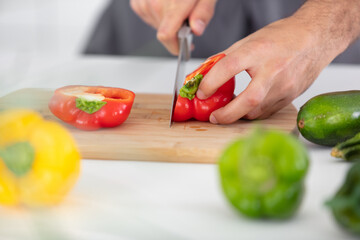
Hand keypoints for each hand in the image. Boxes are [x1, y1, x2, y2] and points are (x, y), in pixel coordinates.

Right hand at [130, 0, 216, 54]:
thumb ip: (203, 11)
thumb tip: (196, 30)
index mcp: (174, 3)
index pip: (166, 35)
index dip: (175, 47)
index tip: (183, 48)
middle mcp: (154, 2)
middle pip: (163, 32)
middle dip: (176, 32)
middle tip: (187, 19)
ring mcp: (143, 1)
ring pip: (155, 25)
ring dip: (166, 22)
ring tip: (176, 6)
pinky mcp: (136, 1)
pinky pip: (147, 17)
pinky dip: (157, 15)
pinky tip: (165, 4)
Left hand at [196, 16, 341, 123]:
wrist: (315, 38)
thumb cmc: (283, 37)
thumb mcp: (249, 40)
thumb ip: (226, 58)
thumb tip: (205, 73)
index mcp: (259, 51)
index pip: (229, 67)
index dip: (211, 82)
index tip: (201, 92)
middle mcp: (273, 70)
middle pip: (247, 100)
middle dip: (226, 114)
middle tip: (213, 117)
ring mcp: (285, 86)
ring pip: (257, 111)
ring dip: (239, 114)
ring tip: (229, 110)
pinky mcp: (291, 97)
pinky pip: (267, 112)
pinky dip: (253, 112)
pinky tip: (246, 107)